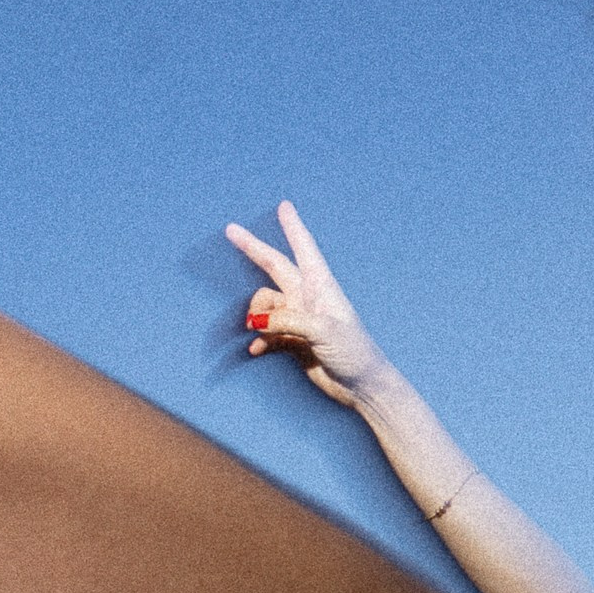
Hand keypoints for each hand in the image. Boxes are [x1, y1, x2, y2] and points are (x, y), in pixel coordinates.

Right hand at [228, 202, 387, 404]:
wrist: (362, 386)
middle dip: (253, 249)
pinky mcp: (294, 341)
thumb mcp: (322, 330)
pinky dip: (259, 340)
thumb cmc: (353, 352)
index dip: (293, 227)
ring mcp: (299, 319)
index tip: (285, 206)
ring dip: (255, 316)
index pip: (303, 249)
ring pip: (265, 306)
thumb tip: (255, 321)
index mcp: (320, 287)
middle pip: (274, 267)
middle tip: (231, 231)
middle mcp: (307, 298)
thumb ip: (287, 320)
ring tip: (257, 331)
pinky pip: (267, 333)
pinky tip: (256, 350)